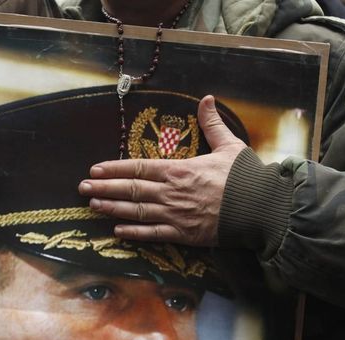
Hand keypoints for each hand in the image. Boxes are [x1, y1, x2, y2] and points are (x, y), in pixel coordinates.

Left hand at [78, 95, 246, 245]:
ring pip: (135, 211)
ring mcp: (174, 214)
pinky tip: (117, 231)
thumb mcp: (229, 145)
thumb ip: (212, 124)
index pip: (137, 167)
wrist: (262, 208)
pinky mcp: (183, 234)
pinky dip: (133, 233)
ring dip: (112, 208)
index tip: (94, 169)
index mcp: (178, 169)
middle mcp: (170, 192)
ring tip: (92, 206)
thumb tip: (206, 99)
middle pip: (129, 189)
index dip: (113, 168)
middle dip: (103, 188)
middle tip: (82, 188)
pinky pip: (152, 234)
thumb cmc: (246, 176)